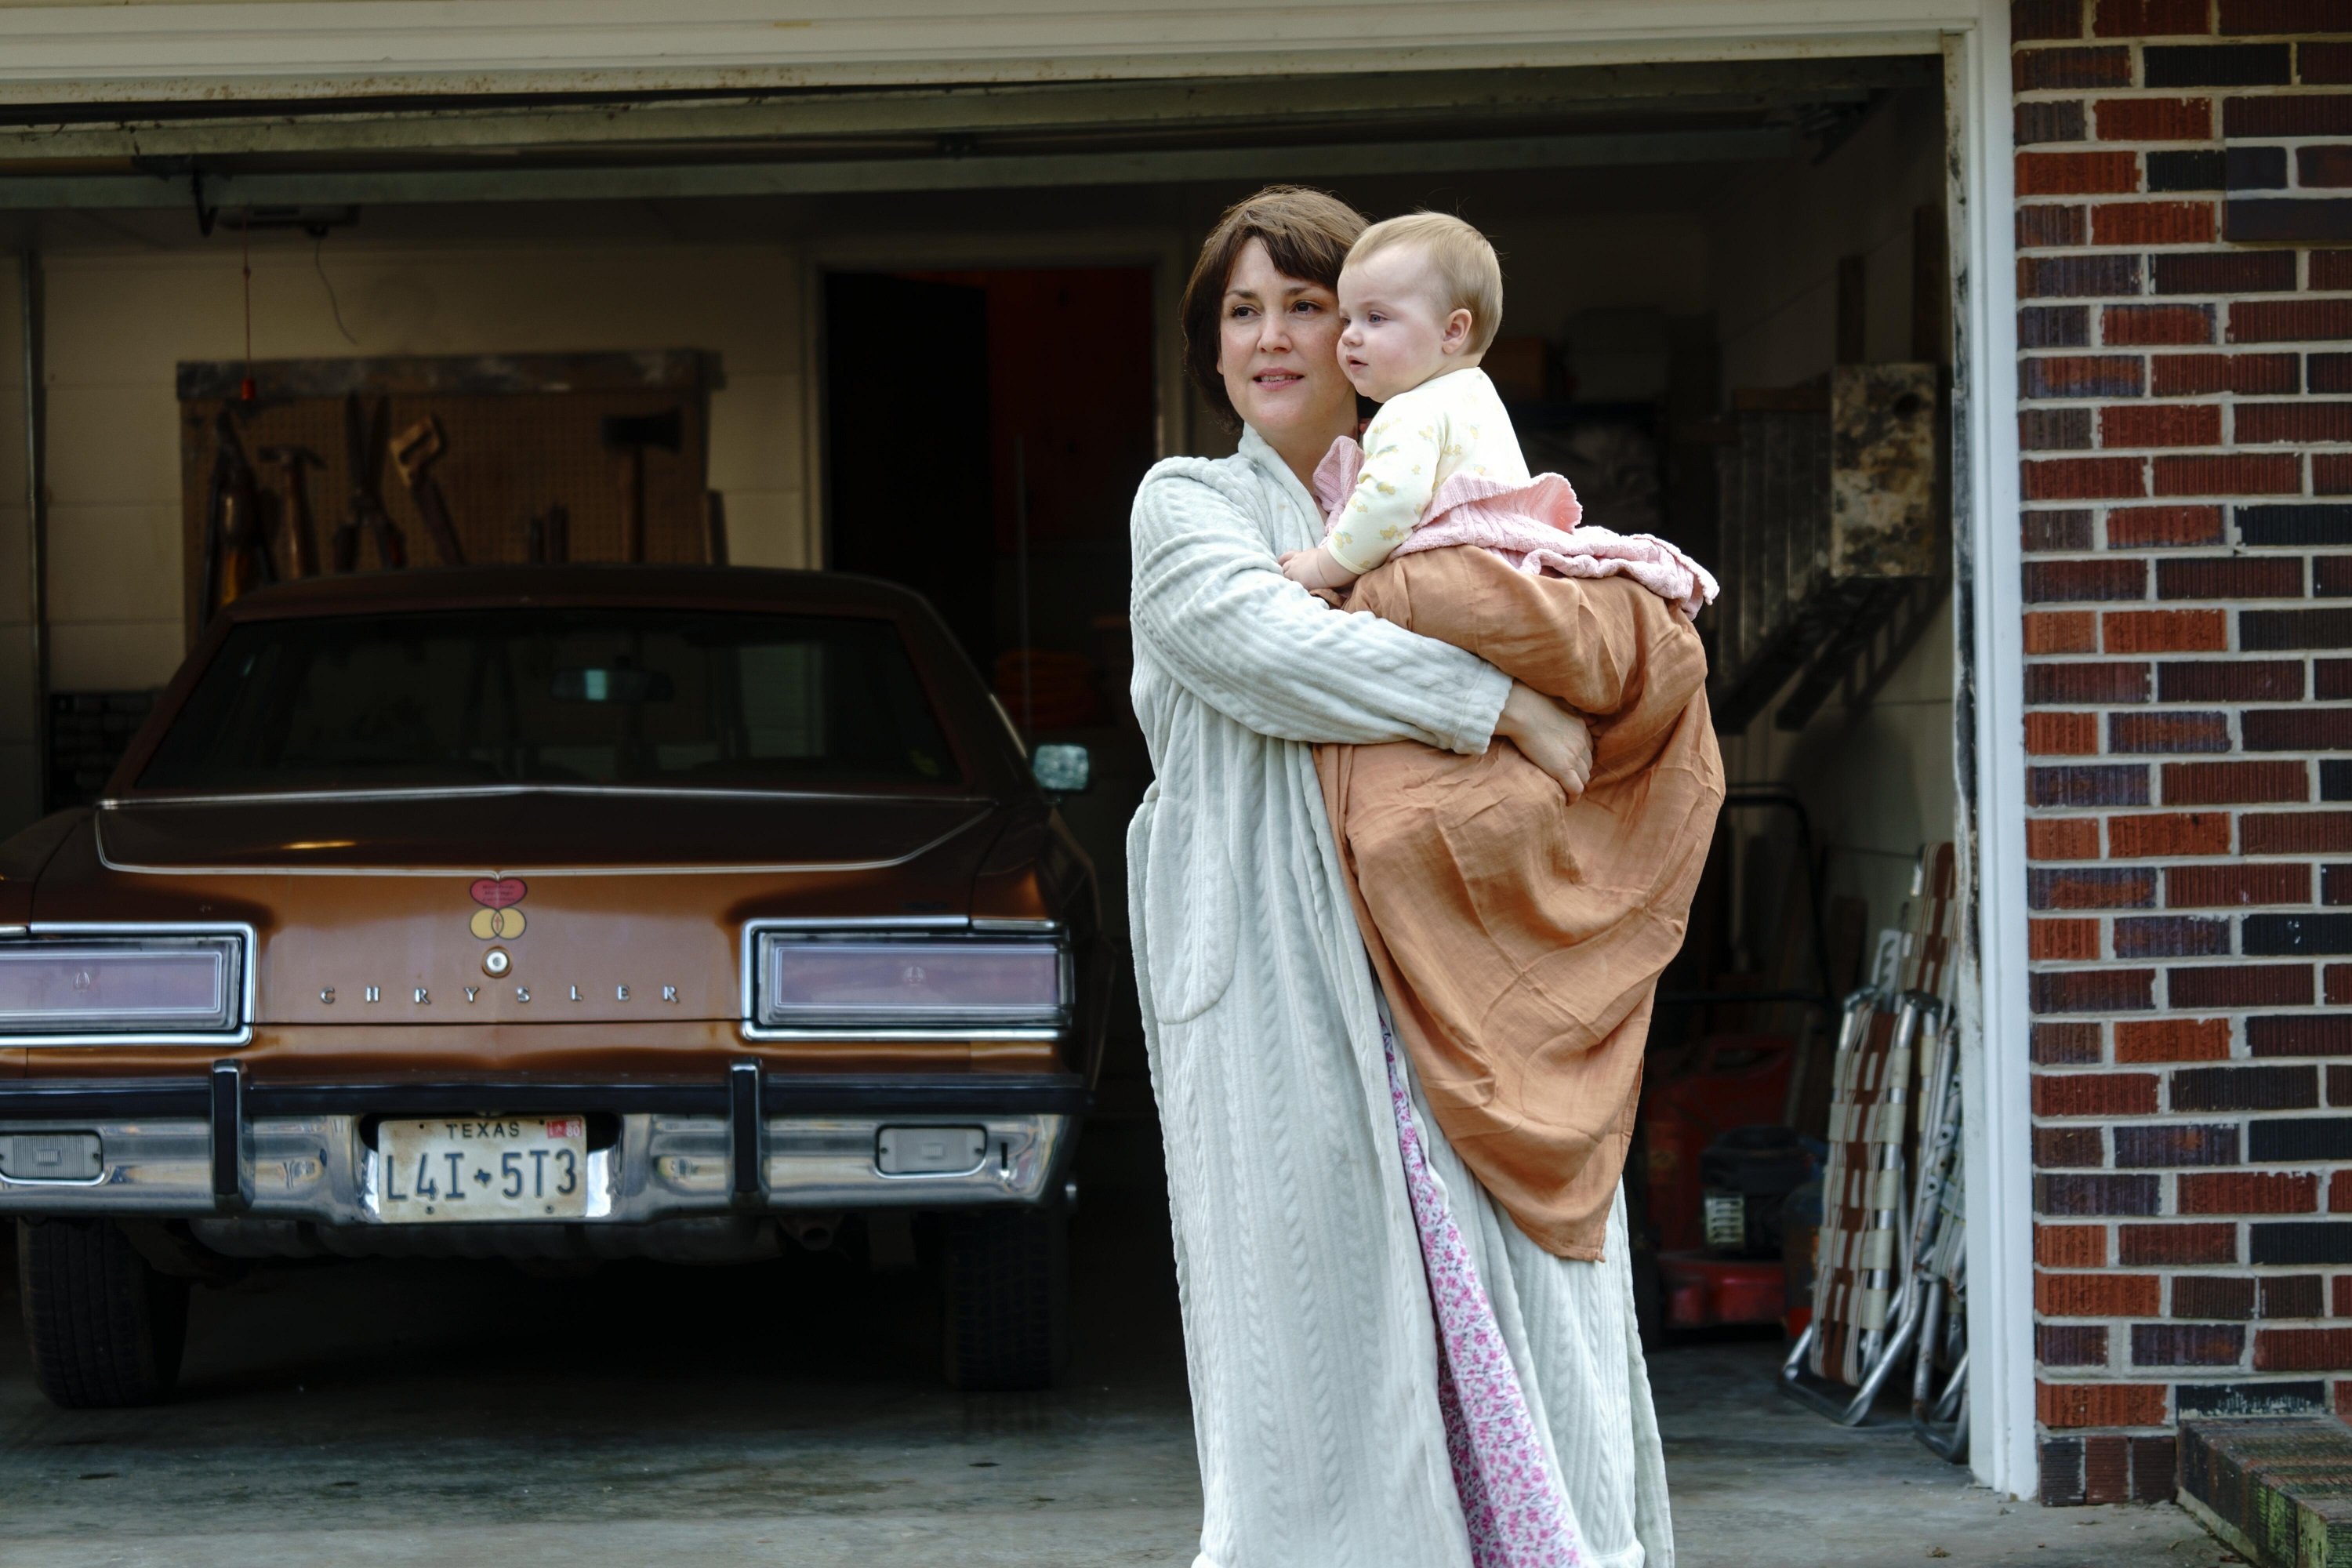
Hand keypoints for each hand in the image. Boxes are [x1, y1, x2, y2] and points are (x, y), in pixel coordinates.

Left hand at [1280, 547, 1357, 592]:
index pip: (1287, 556)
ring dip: (1288, 582)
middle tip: (1286, 579)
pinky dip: (1292, 590)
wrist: (1331, 563)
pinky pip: (1292, 587)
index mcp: (1301, 555)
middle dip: (1284, 573)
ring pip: (1285, 578)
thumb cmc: (1330, 558)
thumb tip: (1321, 562)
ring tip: (1289, 588)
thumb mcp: (1320, 555)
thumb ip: (1315, 559)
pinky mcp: (1298, 582)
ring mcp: (1294, 573)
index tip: (1281, 565)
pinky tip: (1293, 593)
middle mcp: (1295, 563)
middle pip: (1284, 568)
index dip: (1283, 561)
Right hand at [1494, 680, 1591, 802]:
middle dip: (1580, 771)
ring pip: (1585, 777)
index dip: (1580, 757)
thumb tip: (1583, 716)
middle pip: (1588, 764)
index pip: (1588, 747)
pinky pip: (1576, 789)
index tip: (1571, 762)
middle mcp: (1582, 742)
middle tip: (1568, 778)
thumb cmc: (1533, 703)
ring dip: (1577, 784)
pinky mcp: (1563, 769)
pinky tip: (1567, 801)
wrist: (1523, 711)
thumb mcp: (1559, 703)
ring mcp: (1574, 757)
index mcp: (1580, 727)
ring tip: (1566, 790)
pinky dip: (1574, 797)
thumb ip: (1571, 711)